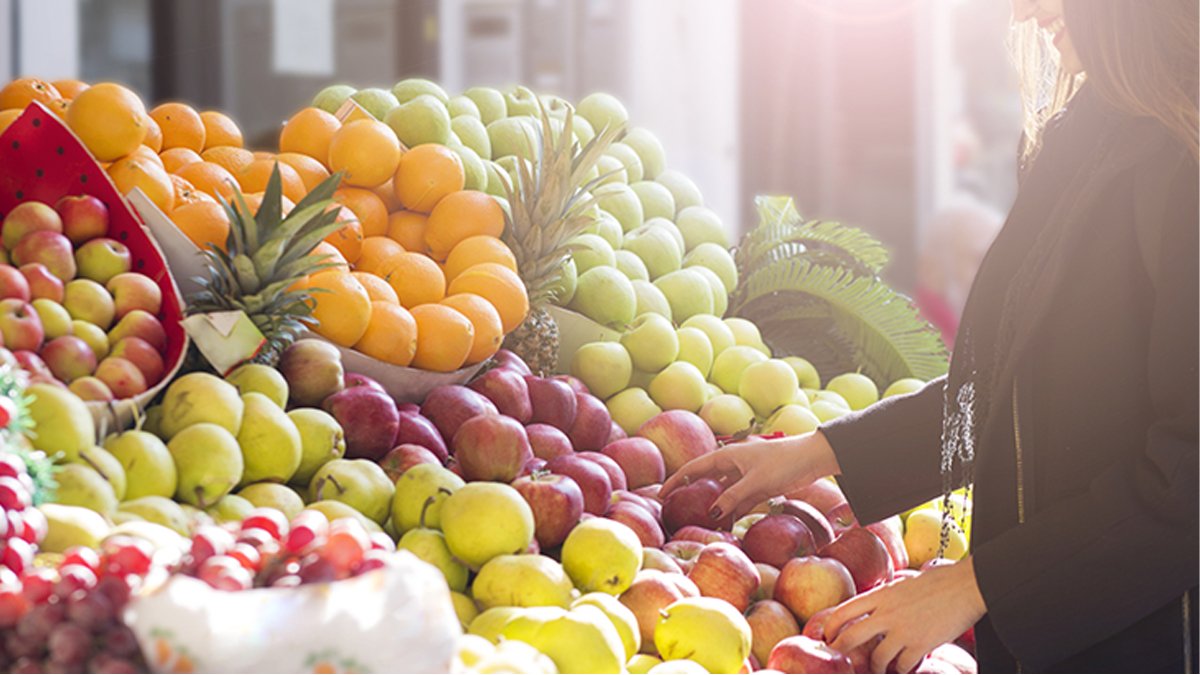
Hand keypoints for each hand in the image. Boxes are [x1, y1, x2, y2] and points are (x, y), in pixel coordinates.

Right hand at [659, 431, 840, 520]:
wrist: (812, 458)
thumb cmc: (783, 463)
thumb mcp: (755, 482)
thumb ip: (733, 497)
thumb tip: (713, 513)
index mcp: (727, 456)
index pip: (693, 469)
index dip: (676, 481)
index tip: (660, 495)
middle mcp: (732, 465)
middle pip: (705, 481)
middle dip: (691, 495)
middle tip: (676, 511)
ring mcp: (744, 476)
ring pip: (722, 493)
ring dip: (713, 507)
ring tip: (699, 524)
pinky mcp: (757, 487)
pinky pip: (738, 501)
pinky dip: (731, 511)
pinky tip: (725, 525)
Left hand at [825, 557, 986, 673]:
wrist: (966, 586)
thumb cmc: (939, 582)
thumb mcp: (904, 584)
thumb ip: (887, 598)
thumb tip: (876, 610)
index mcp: (881, 595)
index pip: (844, 611)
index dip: (831, 627)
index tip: (828, 636)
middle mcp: (887, 613)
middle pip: (850, 637)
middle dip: (841, 651)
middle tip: (840, 658)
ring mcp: (903, 631)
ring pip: (877, 658)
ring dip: (875, 667)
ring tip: (878, 669)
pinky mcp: (921, 645)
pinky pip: (902, 666)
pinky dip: (900, 670)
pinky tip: (902, 668)